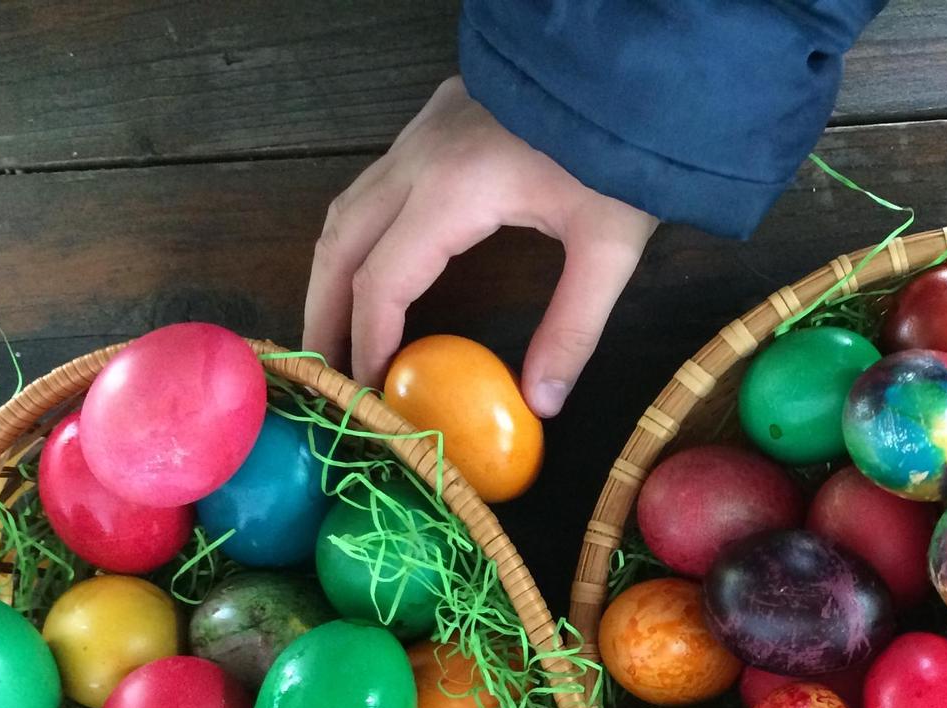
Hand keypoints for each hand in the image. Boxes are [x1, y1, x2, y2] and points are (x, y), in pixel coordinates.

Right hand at [304, 74, 657, 411]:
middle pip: (341, 242)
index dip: (367, 342)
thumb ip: (573, 327)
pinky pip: (373, 186)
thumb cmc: (621, 151)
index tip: (367, 390)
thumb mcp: (610, 248)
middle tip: (319, 369)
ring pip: (348, 207)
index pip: (382, 281)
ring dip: (334, 271)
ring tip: (333, 329)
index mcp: (452, 192)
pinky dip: (357, 235)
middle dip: (323, 310)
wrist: (627, 65)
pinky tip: (372, 268)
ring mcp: (421, 135)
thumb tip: (542, 403)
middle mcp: (418, 160)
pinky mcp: (435, 123)